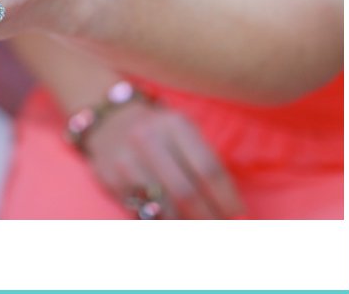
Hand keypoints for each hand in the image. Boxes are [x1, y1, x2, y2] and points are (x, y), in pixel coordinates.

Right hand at [82, 98, 246, 218]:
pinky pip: (144, 212)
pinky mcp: (112, 178)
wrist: (111, 120)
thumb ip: (206, 162)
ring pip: (165, 207)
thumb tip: (232, 208)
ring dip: (188, 225)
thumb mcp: (184, 132)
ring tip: (200, 228)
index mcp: (175, 125)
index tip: (237, 213)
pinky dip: (164, 223)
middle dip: (209, 217)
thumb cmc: (160, 131)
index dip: (226, 197)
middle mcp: (149, 138)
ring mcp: (127, 159)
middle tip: (220, 227)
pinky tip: (175, 224)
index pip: (208, 169)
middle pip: (187, 193)